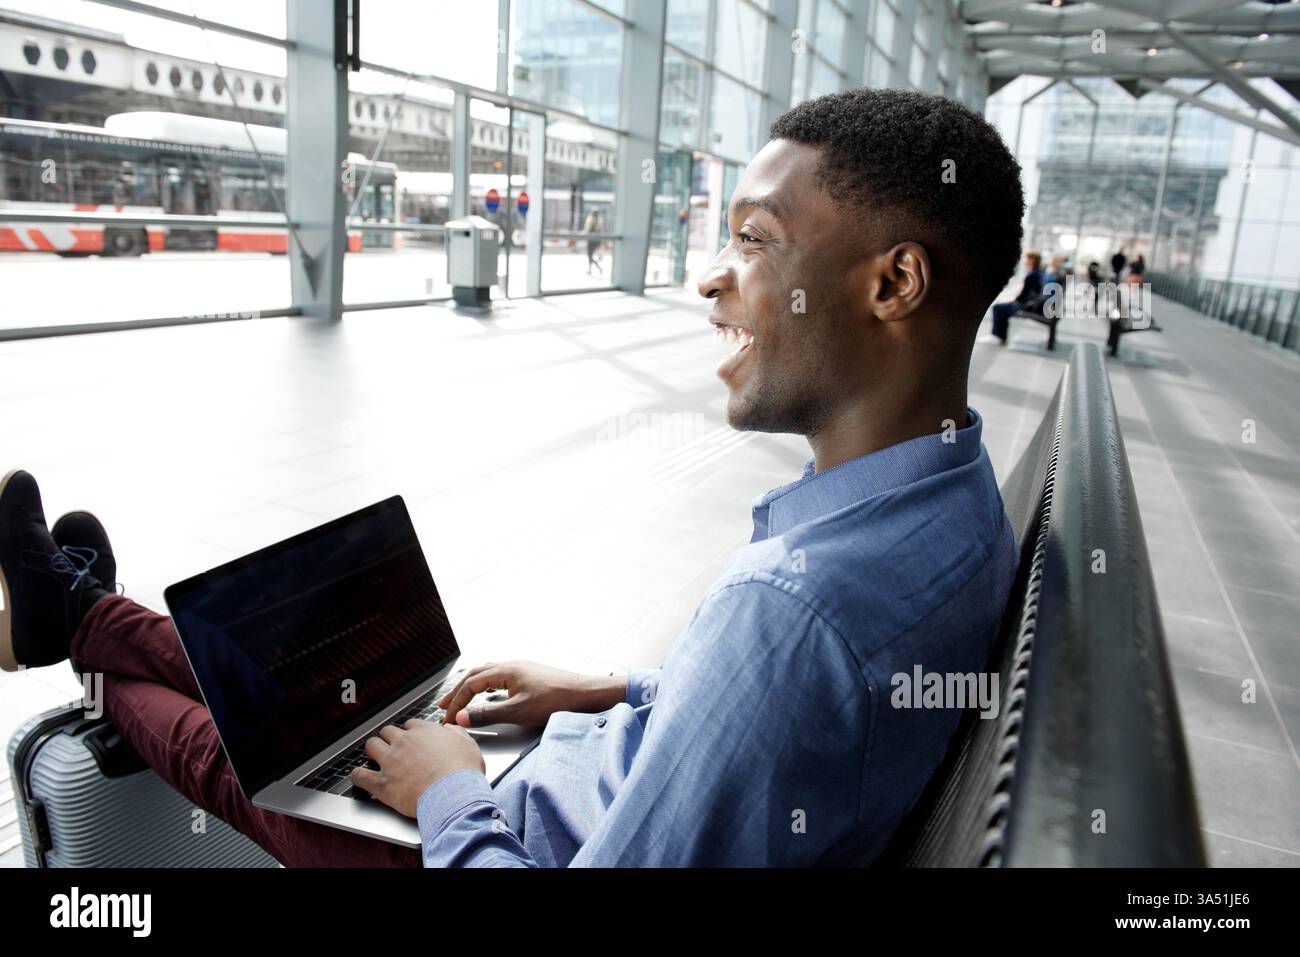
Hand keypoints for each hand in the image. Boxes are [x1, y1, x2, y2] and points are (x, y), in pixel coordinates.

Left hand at [351, 719, 484, 817]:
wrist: (453, 794)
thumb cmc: (463, 772)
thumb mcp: (468, 745)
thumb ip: (456, 734)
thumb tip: (450, 730)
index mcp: (424, 731)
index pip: (410, 725)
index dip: (410, 733)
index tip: (412, 739)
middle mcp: (404, 742)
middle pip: (387, 732)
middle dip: (389, 739)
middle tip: (392, 747)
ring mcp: (390, 761)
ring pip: (371, 746)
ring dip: (372, 750)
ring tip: (374, 757)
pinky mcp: (382, 783)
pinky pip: (360, 775)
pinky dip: (357, 776)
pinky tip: (358, 777)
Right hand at [438, 660, 623, 728]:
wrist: (584, 695)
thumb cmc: (555, 701)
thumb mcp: (517, 711)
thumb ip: (487, 715)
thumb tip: (461, 717)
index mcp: (505, 670)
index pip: (470, 684)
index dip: (456, 702)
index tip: (448, 718)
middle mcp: (511, 666)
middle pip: (475, 675)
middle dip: (458, 691)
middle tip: (444, 705)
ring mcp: (521, 670)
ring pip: (488, 675)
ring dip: (471, 687)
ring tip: (461, 700)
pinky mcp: (530, 677)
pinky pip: (500, 679)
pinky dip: (487, 688)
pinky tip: (489, 697)